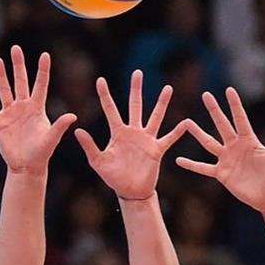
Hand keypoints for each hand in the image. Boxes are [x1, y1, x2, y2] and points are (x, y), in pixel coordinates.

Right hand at [0, 45, 76, 174]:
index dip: (43, 70)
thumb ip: (60, 126)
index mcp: (37, 108)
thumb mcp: (51, 139)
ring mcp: (10, 113)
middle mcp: (24, 106)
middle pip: (21, 81)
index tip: (45, 54)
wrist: (26, 166)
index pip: (41, 84)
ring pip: (4, 90)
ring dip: (0, 76)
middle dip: (18, 65)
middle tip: (16, 48)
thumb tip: (73, 116)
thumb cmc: (42, 153)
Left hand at [75, 71, 185, 199]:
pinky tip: (186, 123)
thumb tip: (78, 130)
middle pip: (135, 105)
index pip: (110, 109)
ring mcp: (146, 139)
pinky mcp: (157, 150)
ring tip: (168, 88)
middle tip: (137, 72)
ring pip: (155, 116)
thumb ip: (90, 146)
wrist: (130, 191)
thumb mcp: (98, 161)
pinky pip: (169, 138)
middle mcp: (133, 132)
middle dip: (136, 89)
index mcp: (118, 133)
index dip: (105, 95)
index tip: (100, 80)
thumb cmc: (113, 177)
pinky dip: (177, 132)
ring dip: (162, 103)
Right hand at [176, 88, 264, 212]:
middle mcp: (236, 146)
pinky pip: (203, 168)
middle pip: (222, 125)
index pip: (240, 118)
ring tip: (186, 122)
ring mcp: (227, 159)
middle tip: (205, 95)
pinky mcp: (222, 174)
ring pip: (209, 143)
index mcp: (249, 140)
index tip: (228, 89)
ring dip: (198, 133)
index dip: (234, 105)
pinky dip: (192, 165)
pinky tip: (179, 160)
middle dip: (214, 110)